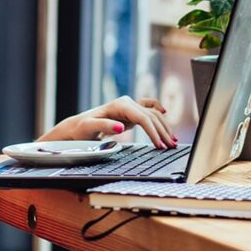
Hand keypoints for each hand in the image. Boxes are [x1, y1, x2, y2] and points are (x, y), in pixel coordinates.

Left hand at [41, 96, 176, 148]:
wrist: (78, 126)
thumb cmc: (82, 128)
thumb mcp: (89, 128)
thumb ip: (105, 125)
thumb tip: (121, 126)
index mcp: (120, 105)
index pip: (143, 118)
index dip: (153, 132)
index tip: (160, 145)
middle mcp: (127, 103)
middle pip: (152, 116)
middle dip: (163, 132)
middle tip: (171, 147)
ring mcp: (130, 106)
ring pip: (153, 114)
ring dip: (164, 127)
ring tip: (172, 141)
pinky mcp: (130, 112)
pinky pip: (149, 110)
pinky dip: (158, 113)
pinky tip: (166, 114)